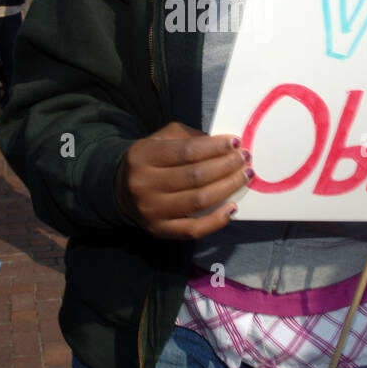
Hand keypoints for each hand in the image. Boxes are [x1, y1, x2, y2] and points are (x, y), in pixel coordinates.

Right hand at [115, 121, 249, 239]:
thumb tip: (224, 144)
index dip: (214, 147)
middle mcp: (144, 184)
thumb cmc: (150, 160)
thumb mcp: (162, 138)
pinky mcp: (160, 230)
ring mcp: (152, 210)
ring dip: (227, 188)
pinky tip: (232, 208)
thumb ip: (190, 137)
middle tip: (245, 159)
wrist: (121, 189)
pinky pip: (193, 229)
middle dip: (226, 166)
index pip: (186, 151)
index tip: (236, 143)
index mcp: (143, 155)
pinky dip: (216, 220)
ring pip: (198, 201)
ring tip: (244, 177)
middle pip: (195, 176)